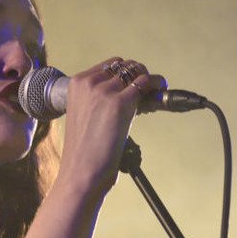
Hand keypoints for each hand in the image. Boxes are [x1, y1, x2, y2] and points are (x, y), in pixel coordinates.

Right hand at [58, 58, 166, 197]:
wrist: (81, 171)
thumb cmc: (83, 152)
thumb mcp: (84, 116)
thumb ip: (97, 100)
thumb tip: (127, 92)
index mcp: (76, 84)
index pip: (107, 66)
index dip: (123, 75)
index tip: (132, 85)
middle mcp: (89, 83)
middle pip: (123, 66)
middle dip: (135, 75)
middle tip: (144, 90)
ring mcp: (104, 92)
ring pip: (135, 72)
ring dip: (147, 80)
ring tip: (154, 91)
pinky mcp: (121, 102)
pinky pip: (145, 82)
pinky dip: (155, 84)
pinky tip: (160, 89)